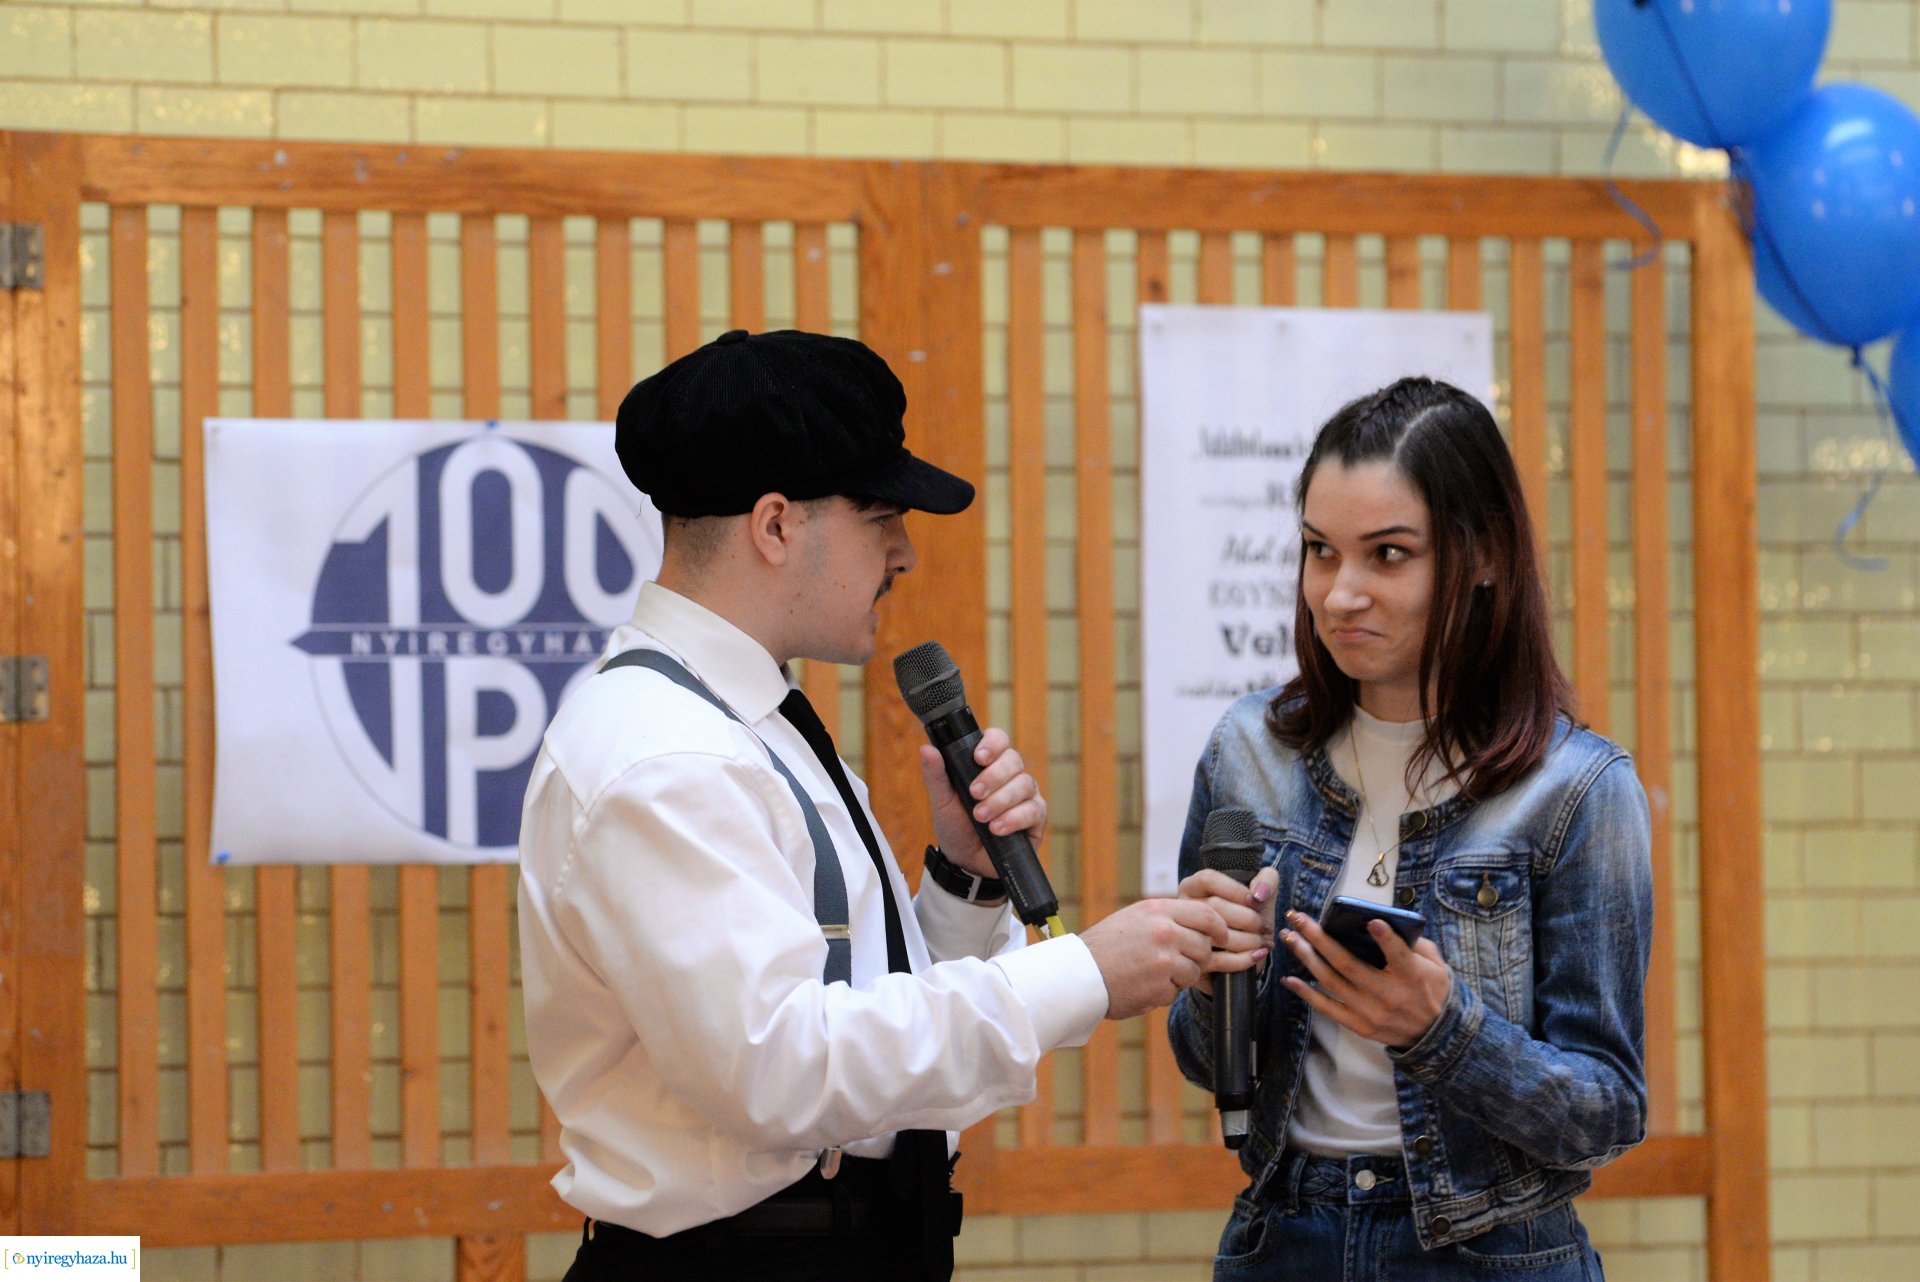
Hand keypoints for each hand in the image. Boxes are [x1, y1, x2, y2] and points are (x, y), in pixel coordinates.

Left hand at [916, 730, 1045, 879]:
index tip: (978, 758)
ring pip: (1024, 784)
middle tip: (974, 794)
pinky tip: (997, 829)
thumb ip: (936, 775)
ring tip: (981, 818)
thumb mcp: (942, 801)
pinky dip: (1014, 818)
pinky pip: (1034, 810)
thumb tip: (927, 748)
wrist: (966, 863)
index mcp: (988, 765)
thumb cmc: (956, 827)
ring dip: (1000, 801)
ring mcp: (1025, 796)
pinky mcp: (1036, 818)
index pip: (999, 740)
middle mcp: (1010, 776)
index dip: (992, 744)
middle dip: (993, 777)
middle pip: (1013, 760)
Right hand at [1081, 898, 1255, 1020]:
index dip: (1220, 929)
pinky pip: (1177, 992)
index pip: (1208, 915)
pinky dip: (1163, 993)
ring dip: (1180, 978)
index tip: (1221, 937)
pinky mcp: (1160, 987)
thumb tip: (1205, 923)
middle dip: (1197, 958)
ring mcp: (1163, 960)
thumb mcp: (1136, 918)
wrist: (1079, 974)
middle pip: (1204, 947)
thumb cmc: (1106, 946)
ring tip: (1152, 973)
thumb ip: (1168, 918)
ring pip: (1194, 972)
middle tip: (1175, 963)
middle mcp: (1163, 932)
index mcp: (1158, 910)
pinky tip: (1142, 985)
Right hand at [1175, 866, 1278, 960]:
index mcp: (1193, 888)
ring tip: (1262, 942)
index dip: (1236, 890)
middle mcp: (1183, 910)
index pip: (1208, 879)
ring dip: (1249, 939)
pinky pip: (1220, 961)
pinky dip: (1245, 959)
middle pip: (1214, 906)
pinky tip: (1258, 955)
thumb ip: (1267, 880)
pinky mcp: (1195, 964)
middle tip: (1263, 928)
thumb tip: (1259, 894)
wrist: (1247, 953)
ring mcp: (1185, 939)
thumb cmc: (1250, 919)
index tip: (1256, 902)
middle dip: (1248, 918)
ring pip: (1216, 934)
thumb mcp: (1260, 895)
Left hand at [1278, 908, 1452, 1049]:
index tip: (1371, 921)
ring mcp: (1371, 1012)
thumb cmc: (1432, 990)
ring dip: (1307, 958)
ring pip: (1331, 982)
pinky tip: (1289, 980)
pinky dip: (1307, 994)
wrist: (1435, 1035)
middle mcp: (1388, 995)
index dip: (1385, 939)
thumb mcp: (1435, 965)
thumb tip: (1384, 921)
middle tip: (1298, 918)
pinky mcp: (1360, 1026)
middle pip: (1348, 964)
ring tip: (1289, 938)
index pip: (1399, 955)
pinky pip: (1328, 1009)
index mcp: (1412, 976)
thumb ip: (1415, 944)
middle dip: (1319, 938)